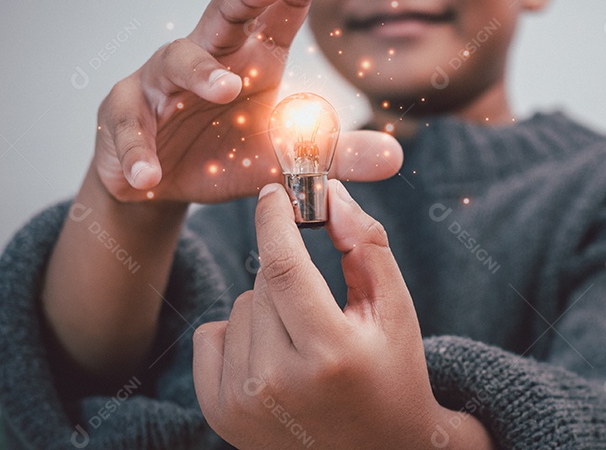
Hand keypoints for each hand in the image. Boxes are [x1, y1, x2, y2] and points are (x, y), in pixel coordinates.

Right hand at [93, 0, 400, 202]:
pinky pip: (129, 123)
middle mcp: (210, 52)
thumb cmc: (224, 151)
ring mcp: (162, 78)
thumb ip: (332, 156)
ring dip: (201, 73)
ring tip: (224, 92)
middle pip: (227, 9)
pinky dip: (138, 149)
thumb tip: (395, 157)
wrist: (158, 182)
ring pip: (178, 58)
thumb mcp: (281, 159)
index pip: (285, 1)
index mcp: (255, 56)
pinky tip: (145, 175)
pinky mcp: (123, 110)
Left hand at [193, 180, 490, 448]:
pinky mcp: (219, 414)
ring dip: (267, 307)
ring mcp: (243, 403)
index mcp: (330, 354)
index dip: (276, 220)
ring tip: (304, 344)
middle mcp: (279, 383)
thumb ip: (365, 243)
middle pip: (263, 282)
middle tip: (322, 306)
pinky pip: (211, 334)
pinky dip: (239, 334)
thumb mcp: (394, 307)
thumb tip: (328, 192)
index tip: (275, 190)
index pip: (284, 266)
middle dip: (289, 274)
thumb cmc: (393, 371)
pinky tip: (273, 360)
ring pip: (239, 305)